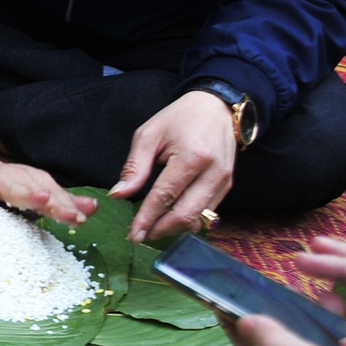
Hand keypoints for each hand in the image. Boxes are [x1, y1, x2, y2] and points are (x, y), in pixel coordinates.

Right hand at [0, 123, 96, 224]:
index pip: (54, 192)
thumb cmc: (3, 189)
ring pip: (12, 185)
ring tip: (41, 200)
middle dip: (54, 202)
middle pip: (37, 188)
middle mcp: (17, 177)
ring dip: (26, 192)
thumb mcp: (34, 195)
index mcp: (33, 182)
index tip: (81, 218)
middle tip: (70, 215)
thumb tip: (93, 209)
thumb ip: (61, 203)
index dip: (67, 204)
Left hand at [110, 90, 235, 241]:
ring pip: (198, 218)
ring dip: (173, 228)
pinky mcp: (228, 186)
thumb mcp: (149, 135)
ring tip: (151, 229)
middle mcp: (213, 173)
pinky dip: (187, 220)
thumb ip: (135, 167)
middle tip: (140, 237)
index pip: (165, 196)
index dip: (147, 218)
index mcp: (192, 157)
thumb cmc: (179, 118)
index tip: (133, 235)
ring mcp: (224, 181)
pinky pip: (207, 212)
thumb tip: (118, 195)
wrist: (216, 108)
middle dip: (160, 230)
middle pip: (185, 215)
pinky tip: (169, 219)